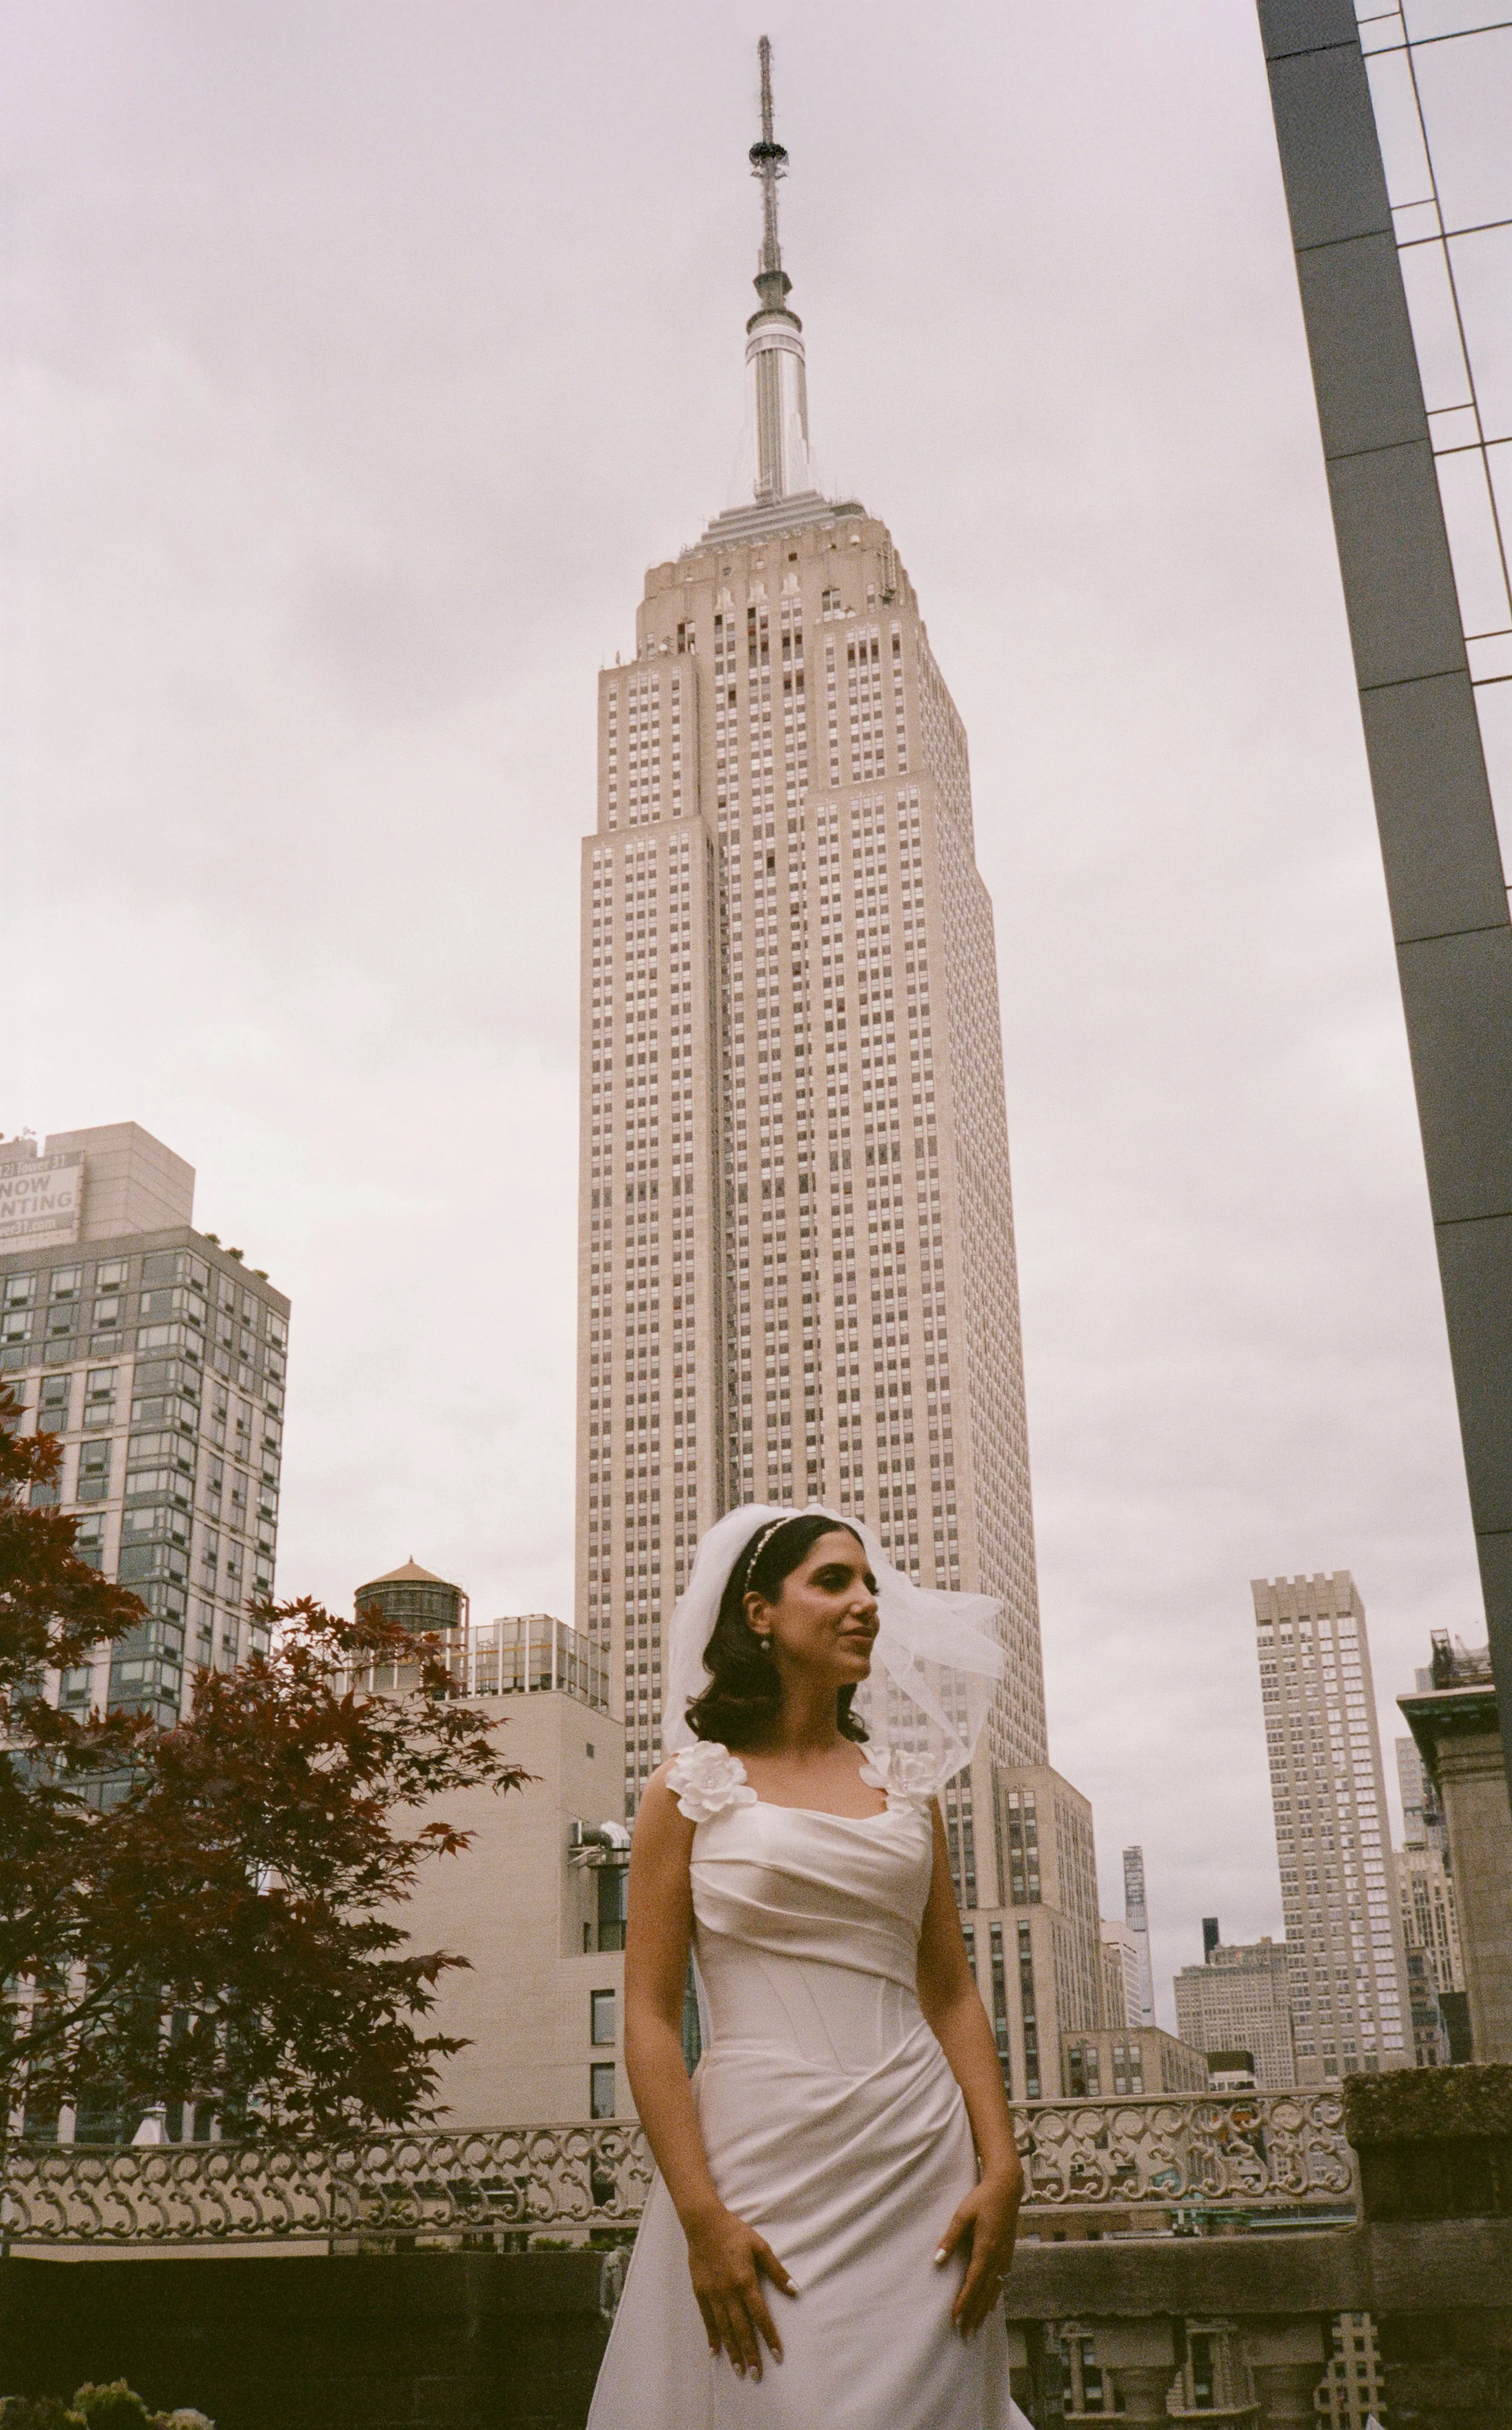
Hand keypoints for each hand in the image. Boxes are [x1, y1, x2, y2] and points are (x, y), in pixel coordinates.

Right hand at [683, 2199, 795, 2380]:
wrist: (704, 2223)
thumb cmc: (735, 2233)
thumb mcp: (760, 2247)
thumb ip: (777, 2271)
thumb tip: (795, 2290)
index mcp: (746, 2281)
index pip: (761, 2316)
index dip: (769, 2337)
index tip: (777, 2355)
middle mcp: (729, 2293)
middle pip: (741, 2329)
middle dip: (750, 2353)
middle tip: (756, 2375)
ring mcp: (713, 2294)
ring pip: (724, 2329)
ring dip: (733, 2351)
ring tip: (740, 2370)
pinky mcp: (700, 2293)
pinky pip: (707, 2320)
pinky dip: (712, 2337)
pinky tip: (715, 2352)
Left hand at [934, 2163, 1022, 2337]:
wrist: (1007, 2188)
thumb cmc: (982, 2199)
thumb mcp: (962, 2215)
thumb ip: (950, 2238)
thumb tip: (937, 2260)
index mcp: (986, 2249)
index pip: (973, 2283)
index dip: (964, 2303)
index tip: (956, 2319)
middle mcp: (998, 2258)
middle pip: (985, 2293)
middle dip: (974, 2314)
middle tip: (965, 2334)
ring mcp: (1005, 2258)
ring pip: (994, 2290)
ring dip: (984, 2310)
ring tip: (976, 2328)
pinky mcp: (1008, 2254)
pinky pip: (1000, 2283)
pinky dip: (994, 2297)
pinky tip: (990, 2306)